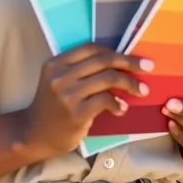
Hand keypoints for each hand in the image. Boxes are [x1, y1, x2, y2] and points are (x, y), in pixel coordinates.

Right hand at [19, 43, 152, 159]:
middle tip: (148, 67)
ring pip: (107, 79)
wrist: (34, 134)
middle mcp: (60, 75)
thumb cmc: (52, 107)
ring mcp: (67, 94)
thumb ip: (79, 70)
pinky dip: (118, 103)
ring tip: (141, 91)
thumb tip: (117, 62)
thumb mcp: (58, 81)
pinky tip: (121, 109)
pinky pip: (105, 100)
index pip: (91, 48)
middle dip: (129, 63)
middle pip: (102, 61)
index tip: (134, 57)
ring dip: (129, 84)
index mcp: (56, 62)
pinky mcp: (76, 112)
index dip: (115, 51)